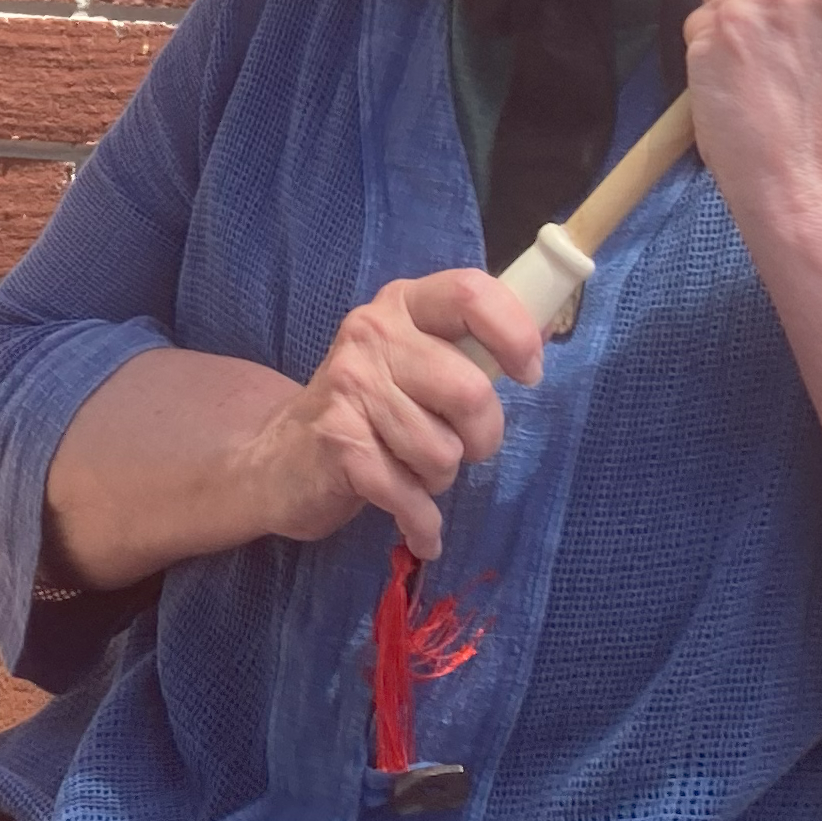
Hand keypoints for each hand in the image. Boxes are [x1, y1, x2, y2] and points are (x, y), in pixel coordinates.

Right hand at [246, 266, 540, 560]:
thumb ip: (466, 348)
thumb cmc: (367, 408)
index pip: (470, 292)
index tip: (529, 373)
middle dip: (483, 438)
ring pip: (443, 451)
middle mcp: (373, 333)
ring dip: (442, 477)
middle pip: (469, 390)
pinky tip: (418, 528)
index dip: (513, 333)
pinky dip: (423, 524)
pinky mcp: (338, 444)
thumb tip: (542, 342)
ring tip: (415, 470)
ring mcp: (350, 387)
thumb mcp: (412, 359)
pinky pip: (410, 496)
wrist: (279, 459)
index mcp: (402, 303)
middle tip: (464, 448)